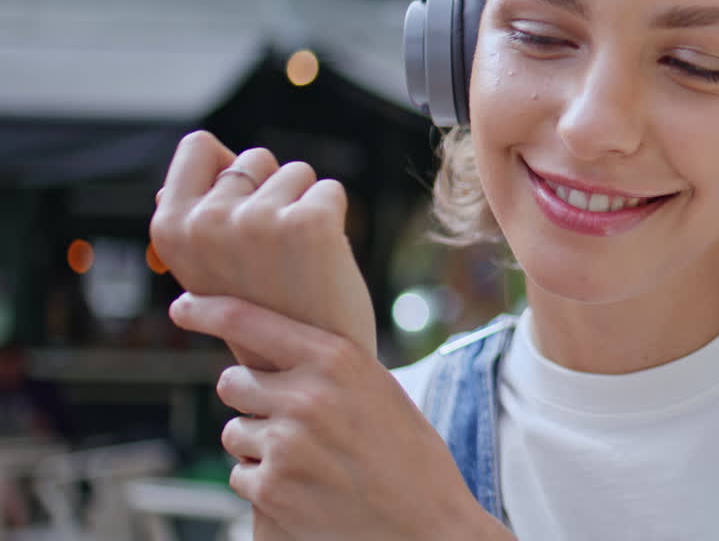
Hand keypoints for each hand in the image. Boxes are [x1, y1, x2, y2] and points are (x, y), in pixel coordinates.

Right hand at [150, 131, 375, 360]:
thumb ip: (191, 222)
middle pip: (254, 158)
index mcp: (170, 228)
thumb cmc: (260, 309)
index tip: (242, 206)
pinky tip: (323, 258)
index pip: (197, 146)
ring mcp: (257, 221)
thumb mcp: (206, 268)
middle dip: (272, 192)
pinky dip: (334, 217)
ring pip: (296, 172)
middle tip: (274, 252)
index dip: (227, 168)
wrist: (307, 366)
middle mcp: (207, 221)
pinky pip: (330, 190)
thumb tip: (179, 180)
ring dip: (304, 205)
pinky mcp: (309, 224)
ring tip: (297, 258)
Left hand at [171, 293, 514, 540]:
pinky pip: (241, 475)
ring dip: (259, 444)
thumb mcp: (380, 391)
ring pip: (235, 432)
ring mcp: (285, 443)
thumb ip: (328, 368)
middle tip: (287, 417)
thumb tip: (271, 354)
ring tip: (310, 460)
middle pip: (233, 383)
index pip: (247, 320)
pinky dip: (265, 482)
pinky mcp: (271, 489)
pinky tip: (308, 487)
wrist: (428, 527)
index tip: (183, 308)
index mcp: (337, 359)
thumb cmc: (411, 458)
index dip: (205, 309)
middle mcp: (306, 395)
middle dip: (251, 398)